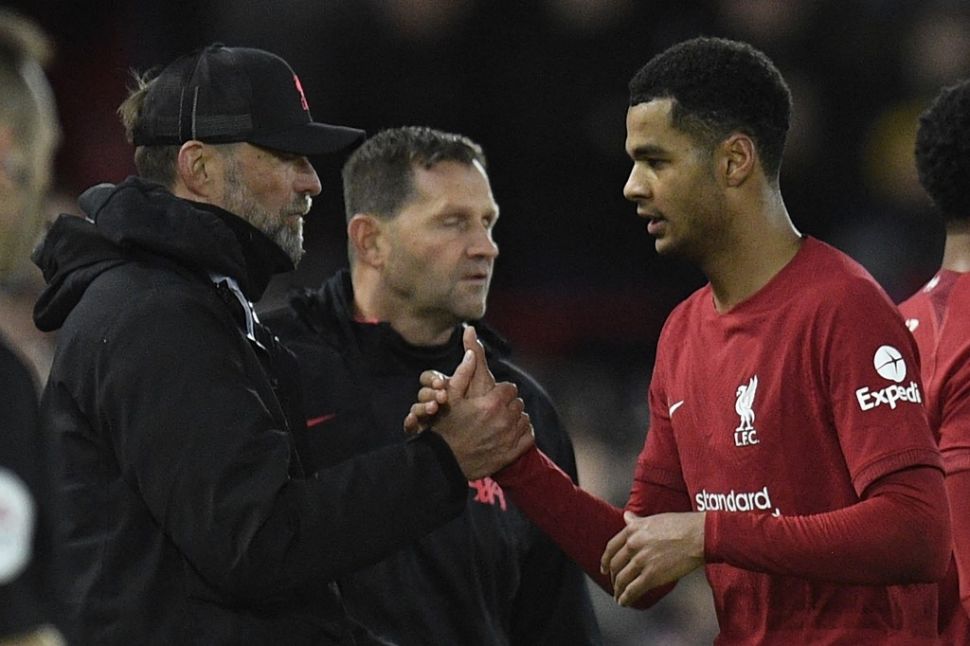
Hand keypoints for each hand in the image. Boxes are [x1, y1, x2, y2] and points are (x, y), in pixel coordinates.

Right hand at [403, 326, 533, 478]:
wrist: (444, 462)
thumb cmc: (445, 428)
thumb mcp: (450, 398)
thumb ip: (463, 373)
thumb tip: (471, 352)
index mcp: (491, 403)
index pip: (510, 388)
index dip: (502, 390)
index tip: (493, 396)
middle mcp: (504, 419)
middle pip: (518, 403)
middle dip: (508, 404)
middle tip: (495, 410)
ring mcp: (509, 437)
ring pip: (524, 419)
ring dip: (515, 418)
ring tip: (501, 422)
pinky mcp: (511, 453)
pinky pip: (528, 436)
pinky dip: (522, 434)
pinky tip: (510, 433)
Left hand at [601, 511, 705, 605]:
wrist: (699, 536)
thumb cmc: (682, 525)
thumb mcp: (654, 519)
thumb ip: (637, 521)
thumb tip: (626, 516)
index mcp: (633, 530)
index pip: (611, 547)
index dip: (605, 560)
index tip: (603, 567)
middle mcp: (633, 544)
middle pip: (615, 565)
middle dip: (612, 577)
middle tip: (614, 583)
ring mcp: (641, 561)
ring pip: (622, 579)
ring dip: (618, 590)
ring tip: (618, 596)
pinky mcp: (652, 576)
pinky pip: (633, 590)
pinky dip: (626, 598)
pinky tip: (624, 602)